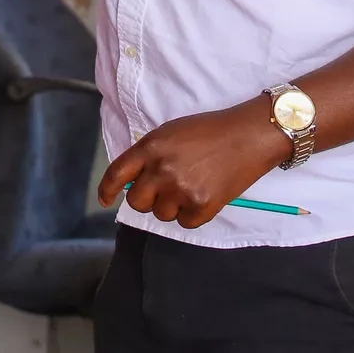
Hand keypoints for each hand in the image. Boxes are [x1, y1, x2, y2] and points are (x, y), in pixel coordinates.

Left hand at [96, 98, 288, 228]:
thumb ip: (149, 154)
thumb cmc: (209, 130)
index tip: (105, 200)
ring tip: (190, 187)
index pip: (117, 174)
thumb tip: (134, 178)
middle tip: (162, 190)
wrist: (248, 136)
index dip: (107, 191)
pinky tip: (203, 195)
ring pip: (161, 214)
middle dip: (146, 199)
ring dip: (171, 206)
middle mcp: (162, 170)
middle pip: (137, 202)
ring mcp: (182, 190)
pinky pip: (184, 223)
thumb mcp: (170, 132)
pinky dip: (191, 214)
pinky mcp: (203, 207)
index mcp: (151, 147)